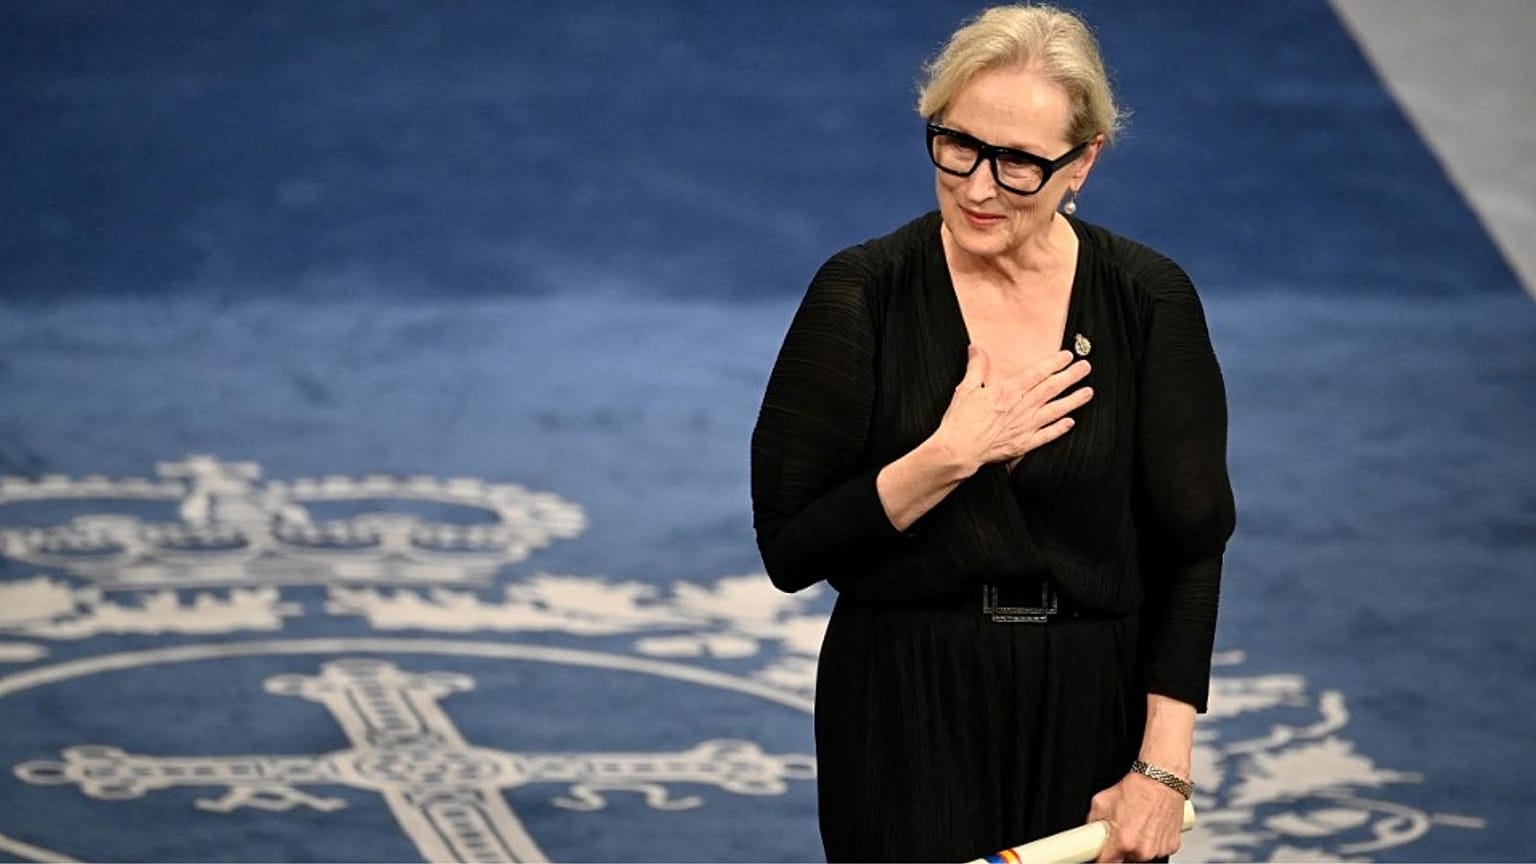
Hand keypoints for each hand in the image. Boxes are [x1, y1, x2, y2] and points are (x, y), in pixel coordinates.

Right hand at [933, 345, 1092, 470]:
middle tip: (1086, 368)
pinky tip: (1070, 422)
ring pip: (1054, 411)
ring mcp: (1024, 427)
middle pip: (1050, 389)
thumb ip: (976, 367)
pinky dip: (1059, 429)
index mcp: (1006, 392)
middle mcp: (1020, 408)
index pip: (1036, 374)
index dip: (1053, 364)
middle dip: (1070, 377)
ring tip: (1088, 392)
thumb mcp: (965, 389)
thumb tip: (977, 348)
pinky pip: (1046, 436)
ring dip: (1072, 401)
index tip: (1067, 356)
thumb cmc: (960, 421)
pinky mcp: (1022, 444)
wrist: (958, 450)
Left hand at [1088, 772, 1185, 862]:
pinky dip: (1153, 841)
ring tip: (1138, 824)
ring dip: (1138, 845)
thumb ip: (1093, 822)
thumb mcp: (1101, 801)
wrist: (1161, 780)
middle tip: (1123, 830)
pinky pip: (1157, 849)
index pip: (1106, 863)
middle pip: (1126, 858)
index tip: (1101, 855)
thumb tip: (1088, 832)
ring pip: (1142, 855)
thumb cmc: (1136, 788)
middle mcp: (1141, 849)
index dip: (1102, 858)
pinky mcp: (1171, 846)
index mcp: (1123, 841)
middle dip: (1121, 848)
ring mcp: (1158, 849)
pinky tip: (1151, 825)